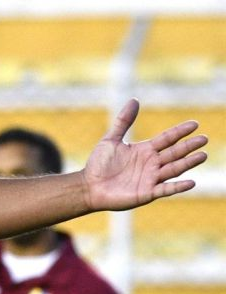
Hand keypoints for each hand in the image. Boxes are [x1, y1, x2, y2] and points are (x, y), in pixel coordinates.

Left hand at [81, 99, 207, 210]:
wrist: (89, 187)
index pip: (167, 139)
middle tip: (204, 139)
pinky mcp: (147, 193)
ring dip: (188, 163)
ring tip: (202, 155)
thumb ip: (123, 121)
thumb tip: (134, 100)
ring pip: (174, 169)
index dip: (180, 132)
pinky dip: (178, 187)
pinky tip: (191, 182)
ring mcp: (151, 179)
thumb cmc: (99, 164)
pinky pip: (166, 190)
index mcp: (145, 150)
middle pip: (174, 153)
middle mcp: (152, 164)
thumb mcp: (110, 140)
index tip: (194, 124)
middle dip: (189, 146)